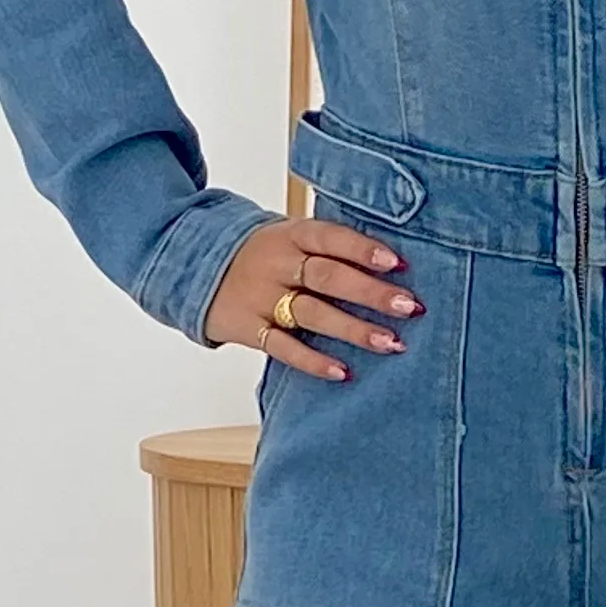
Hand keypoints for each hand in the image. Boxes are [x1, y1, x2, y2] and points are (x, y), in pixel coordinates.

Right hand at [206, 215, 419, 380]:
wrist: (197, 267)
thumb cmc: (264, 255)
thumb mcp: (290, 238)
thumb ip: (330, 249)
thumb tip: (393, 267)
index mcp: (292, 234)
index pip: (331, 238)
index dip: (363, 249)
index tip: (397, 263)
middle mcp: (278, 263)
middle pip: (327, 276)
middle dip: (370, 293)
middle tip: (408, 307)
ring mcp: (261, 296)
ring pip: (312, 313)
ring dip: (353, 329)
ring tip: (390, 343)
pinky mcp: (249, 328)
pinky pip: (283, 347)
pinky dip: (313, 361)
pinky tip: (343, 371)